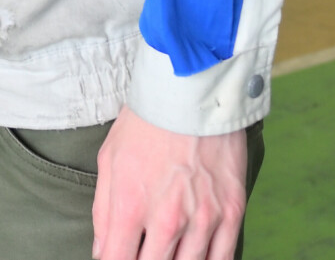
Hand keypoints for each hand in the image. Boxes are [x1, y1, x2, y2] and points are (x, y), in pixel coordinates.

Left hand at [91, 107, 247, 259]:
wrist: (191, 92)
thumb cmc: (145, 123)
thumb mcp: (108, 161)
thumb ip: (102, 213)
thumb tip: (102, 251)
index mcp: (130, 205)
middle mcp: (167, 219)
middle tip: (142, 251)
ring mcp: (203, 219)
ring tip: (166, 251)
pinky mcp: (232, 213)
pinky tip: (195, 258)